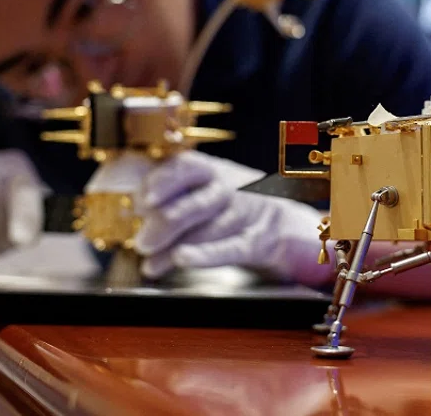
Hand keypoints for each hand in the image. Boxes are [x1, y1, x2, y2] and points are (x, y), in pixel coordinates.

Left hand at [85, 151, 332, 285]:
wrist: (297, 229)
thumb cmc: (241, 213)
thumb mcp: (211, 195)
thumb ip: (178, 200)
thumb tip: (133, 213)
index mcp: (217, 173)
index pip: (189, 167)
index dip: (163, 181)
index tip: (141, 199)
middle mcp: (233, 188)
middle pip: (196, 201)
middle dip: (164, 222)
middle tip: (141, 242)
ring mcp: (249, 214)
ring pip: (209, 228)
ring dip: (174, 247)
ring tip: (151, 263)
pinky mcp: (260, 242)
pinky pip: (230, 247)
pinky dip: (204, 253)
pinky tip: (181, 259)